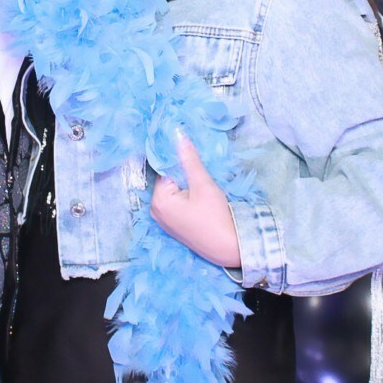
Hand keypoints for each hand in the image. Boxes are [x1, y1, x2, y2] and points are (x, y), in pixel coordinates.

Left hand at [150, 135, 240, 267]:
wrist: (227, 247)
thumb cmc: (215, 216)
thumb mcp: (203, 184)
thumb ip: (189, 159)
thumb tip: (177, 134)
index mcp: (158, 200)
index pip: (165, 169)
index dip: (180, 161)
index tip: (194, 157)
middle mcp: (155, 210)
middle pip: (168, 180)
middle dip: (184, 174)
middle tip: (202, 178)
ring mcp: (163, 220)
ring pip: (173, 191)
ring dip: (186, 185)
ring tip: (202, 188)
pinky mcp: (172, 225)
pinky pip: (176, 203)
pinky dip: (186, 197)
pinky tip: (200, 200)